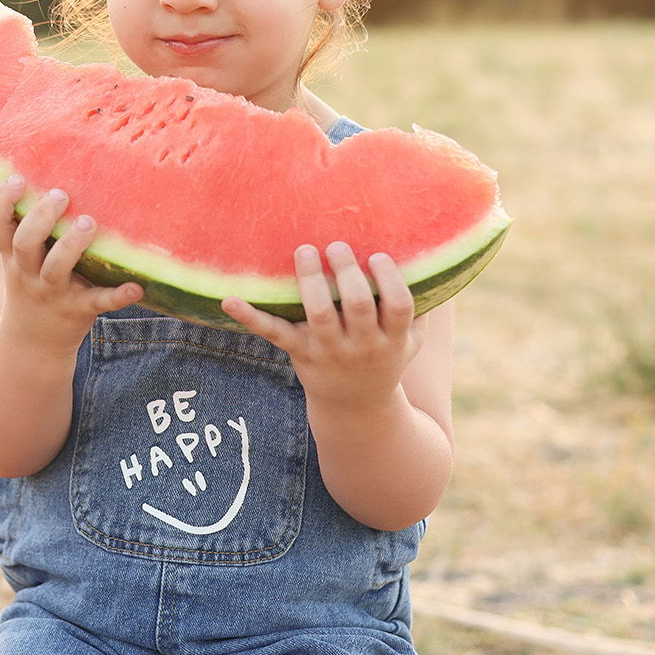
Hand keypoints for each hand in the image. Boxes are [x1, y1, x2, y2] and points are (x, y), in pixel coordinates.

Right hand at [0, 175, 141, 362]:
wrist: (31, 346)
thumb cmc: (31, 285)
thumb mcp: (17, 259)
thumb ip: (24, 224)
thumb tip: (38, 169)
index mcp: (14, 256)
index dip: (1, 202)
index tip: (15, 179)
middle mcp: (29, 273)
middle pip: (25, 242)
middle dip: (41, 217)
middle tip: (61, 195)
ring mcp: (54, 293)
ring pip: (56, 269)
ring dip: (71, 245)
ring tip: (88, 222)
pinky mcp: (79, 311)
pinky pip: (98, 302)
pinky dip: (117, 295)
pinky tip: (136, 286)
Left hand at [221, 241, 419, 414]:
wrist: (357, 409)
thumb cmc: (385, 359)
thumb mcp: (410, 341)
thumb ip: (419, 306)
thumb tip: (427, 255)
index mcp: (392, 339)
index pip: (397, 306)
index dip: (388, 280)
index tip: (377, 256)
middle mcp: (362, 346)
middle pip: (356, 305)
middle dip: (347, 273)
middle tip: (336, 245)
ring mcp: (329, 351)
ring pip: (319, 314)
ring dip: (311, 281)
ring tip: (304, 251)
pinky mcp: (300, 353)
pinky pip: (274, 333)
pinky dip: (249, 316)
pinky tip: (227, 300)